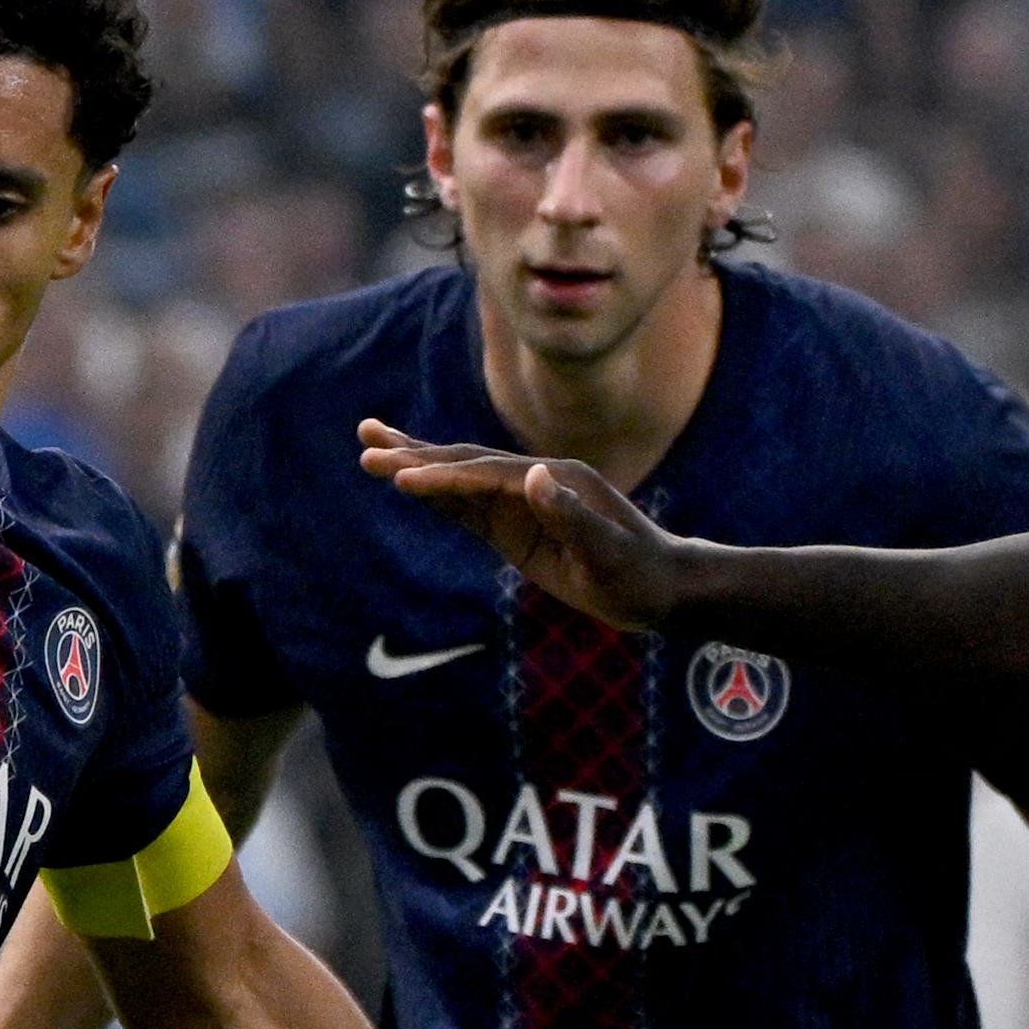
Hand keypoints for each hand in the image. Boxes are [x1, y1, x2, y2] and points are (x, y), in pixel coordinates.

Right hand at [356, 419, 685, 627]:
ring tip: (370, 448)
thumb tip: (531, 475)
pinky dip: (436, 495)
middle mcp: (534, 481)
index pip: (486, 474)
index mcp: (554, 480)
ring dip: (416, 464)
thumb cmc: (640, 575)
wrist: (664, 588)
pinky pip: (469, 510)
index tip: (401, 477)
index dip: (444, 475)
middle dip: (413, 454)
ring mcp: (524, 502)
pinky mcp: (518, 527)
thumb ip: (570, 516)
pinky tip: (406, 483)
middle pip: (464, 462)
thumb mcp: (608, 552)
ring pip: (461, 479)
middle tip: (364, 440)